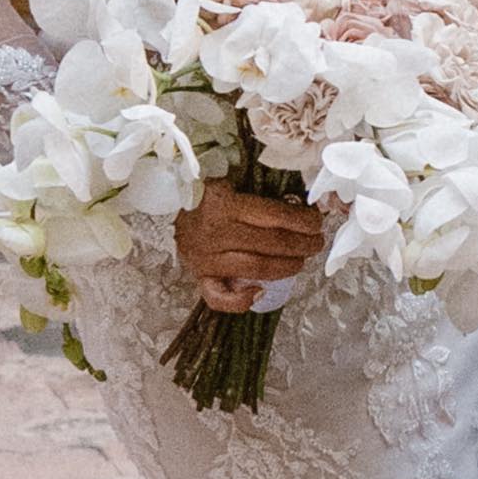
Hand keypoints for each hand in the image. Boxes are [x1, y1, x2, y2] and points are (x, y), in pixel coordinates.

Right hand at [175, 184, 320, 298]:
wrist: (160, 199)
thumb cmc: (205, 189)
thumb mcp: (229, 177)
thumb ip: (256, 185)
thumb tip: (298, 198)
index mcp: (225, 203)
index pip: (274, 216)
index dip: (302, 221)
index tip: (317, 222)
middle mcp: (216, 232)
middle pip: (271, 243)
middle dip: (302, 244)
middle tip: (317, 243)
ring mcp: (206, 257)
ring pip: (255, 268)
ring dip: (285, 267)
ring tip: (301, 261)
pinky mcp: (198, 275)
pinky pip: (218, 296)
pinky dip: (240, 301)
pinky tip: (259, 293)